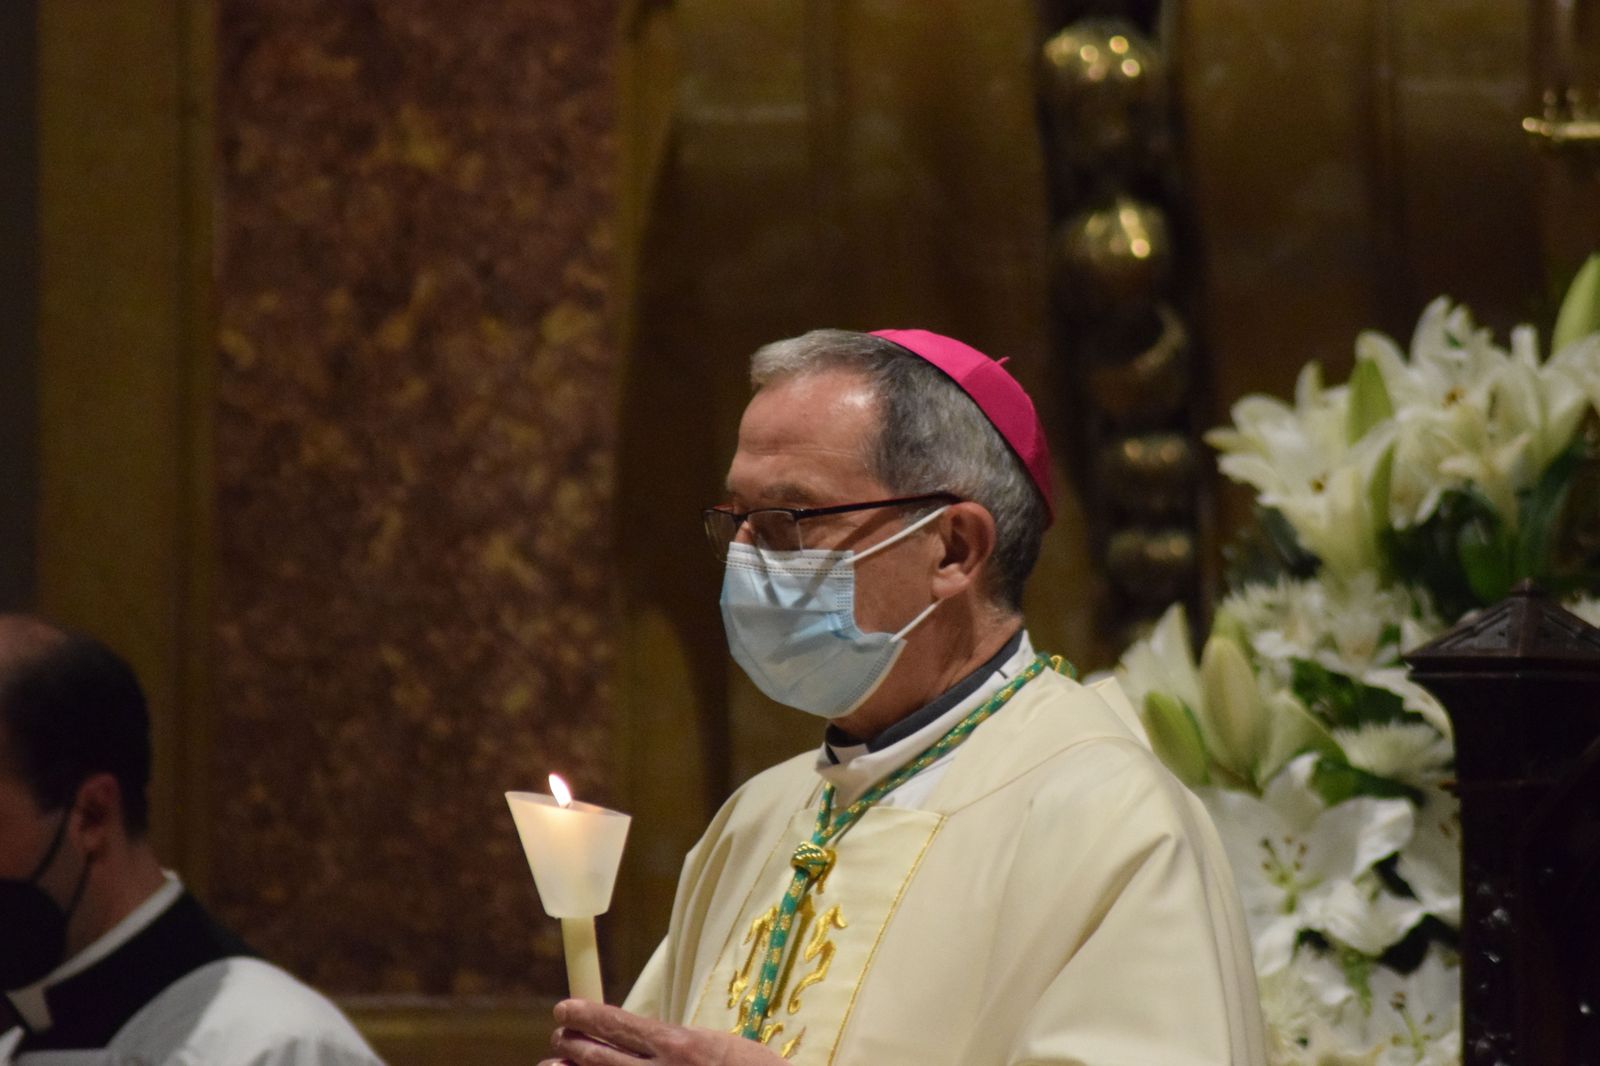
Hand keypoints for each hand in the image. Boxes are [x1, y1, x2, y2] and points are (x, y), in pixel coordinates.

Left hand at [538, 999, 788, 1065]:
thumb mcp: (715, 1045)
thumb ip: (676, 1042)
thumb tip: (641, 1036)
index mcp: (680, 1045)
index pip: (619, 1024)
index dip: (586, 1016)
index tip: (565, 1009)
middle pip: (600, 1056)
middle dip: (573, 1043)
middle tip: (559, 1034)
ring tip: (553, 1062)